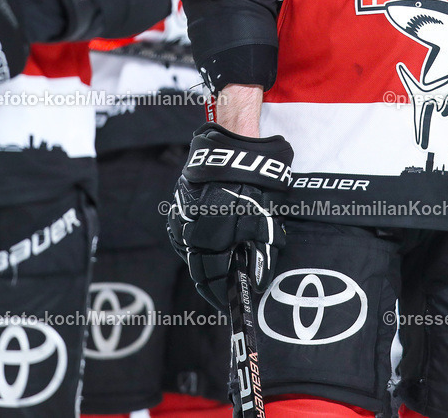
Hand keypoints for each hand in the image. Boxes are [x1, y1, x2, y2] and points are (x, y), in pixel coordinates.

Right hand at [167, 122, 292, 308]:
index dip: (221, 293)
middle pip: (198, 266)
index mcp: (215, 231)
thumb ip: (262, 251)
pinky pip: (183, 232)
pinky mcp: (180, 202)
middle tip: (221, 294)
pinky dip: (194, 245)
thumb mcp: (267, 217)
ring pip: (188, 249)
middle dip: (210, 283)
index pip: (213, 274)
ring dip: (202, 264)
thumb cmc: (258, 179)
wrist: (237, 143)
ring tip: (215, 277)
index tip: (227, 304)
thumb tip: (258, 281)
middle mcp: (193, 224)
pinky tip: (204, 250)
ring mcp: (183, 212)